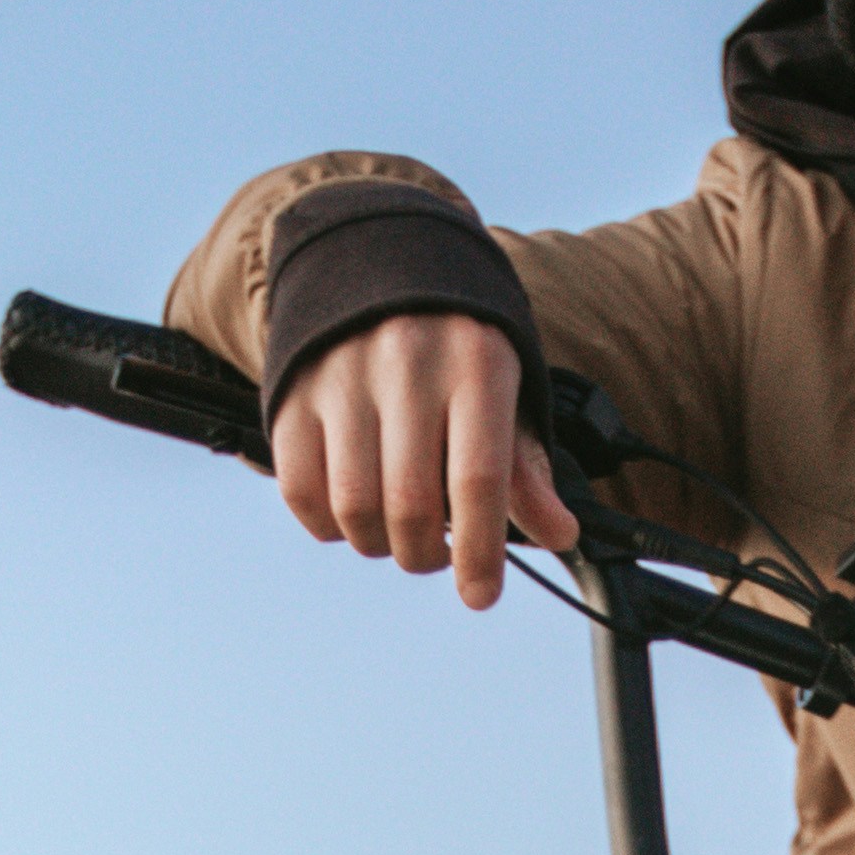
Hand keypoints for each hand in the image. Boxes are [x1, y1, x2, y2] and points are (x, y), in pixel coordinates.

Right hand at [267, 314, 579, 609]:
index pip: (478, 480)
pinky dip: (327, 525)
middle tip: (437, 555)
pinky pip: (301, 490)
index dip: (481, 553)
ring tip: (398, 533)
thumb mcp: (505, 386)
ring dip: (378, 545)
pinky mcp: (294, 392)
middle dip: (427, 556)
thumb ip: (527, 465)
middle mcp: (406, 365)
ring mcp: (343, 377)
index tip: (481, 596)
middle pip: (412, 506)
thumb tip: (560, 534)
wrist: (378, 258)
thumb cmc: (457, 342)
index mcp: (475, 364)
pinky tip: (352, 515)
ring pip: (354, 508)